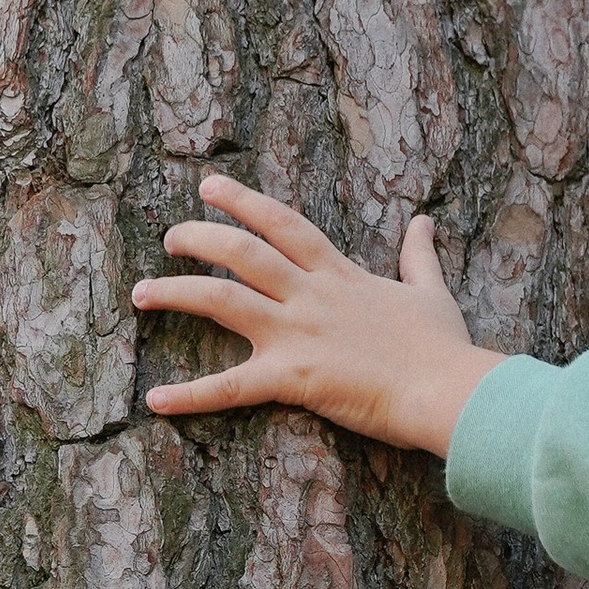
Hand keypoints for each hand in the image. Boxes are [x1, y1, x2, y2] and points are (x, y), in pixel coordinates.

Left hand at [138, 175, 496, 456]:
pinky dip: (191, 395)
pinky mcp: (294, 377)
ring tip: (141, 293)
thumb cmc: (443, 347)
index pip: (283, 225)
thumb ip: (418, 256)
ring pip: (222, 298)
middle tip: (170, 237)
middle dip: (199, 238)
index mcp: (340, 275)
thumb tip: (424, 222)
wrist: (447, 388)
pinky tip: (155, 401)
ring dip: (175, 292)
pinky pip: (231, 387)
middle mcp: (311, 295)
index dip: (244, 202)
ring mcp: (298, 333)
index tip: (210, 187)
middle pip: (242, 251)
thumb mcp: (433, 291)